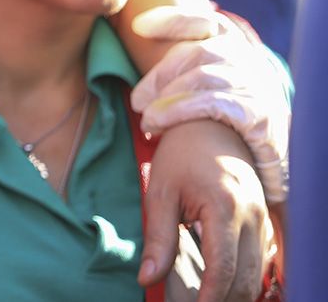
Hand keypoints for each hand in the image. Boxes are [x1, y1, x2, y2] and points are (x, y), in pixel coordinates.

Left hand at [131, 6, 289, 202]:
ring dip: (165, 98)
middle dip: (160, 74)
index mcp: (242, 53)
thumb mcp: (216, 94)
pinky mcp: (262, 114)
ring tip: (146, 120)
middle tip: (137, 101)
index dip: (175, 20)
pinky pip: (213, 103)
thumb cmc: (232, 131)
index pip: (212, 23)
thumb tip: (143, 71)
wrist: (268, 170)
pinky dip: (179, 111)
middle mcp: (253, 64)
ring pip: (203, 77)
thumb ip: (191, 74)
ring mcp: (259, 87)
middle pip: (199, 52)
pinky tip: (158, 124)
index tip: (138, 26)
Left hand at [141, 120, 274, 300]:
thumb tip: (146, 278)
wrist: (210, 127)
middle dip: (225, 299)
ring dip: (237, 291)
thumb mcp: (160, 194)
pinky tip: (225, 287)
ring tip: (208, 300)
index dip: (211, 295)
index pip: (224, 266)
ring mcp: (263, 217)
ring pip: (257, 270)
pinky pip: (261, 258)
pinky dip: (246, 276)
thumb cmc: (181, 157)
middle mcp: (252, 215)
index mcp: (225, 207)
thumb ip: (158, 238)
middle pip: (246, 275)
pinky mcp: (264, 219)